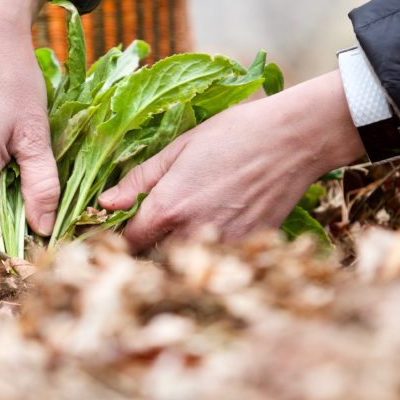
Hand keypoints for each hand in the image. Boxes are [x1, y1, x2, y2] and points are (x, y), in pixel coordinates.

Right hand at [0, 0, 59, 242]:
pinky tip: (16, 161)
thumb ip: (41, 186)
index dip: (6, 252)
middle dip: (9, 226)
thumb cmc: (14, 80)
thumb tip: (44, 230)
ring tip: (36, 185)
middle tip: (48, 222)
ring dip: (2, 200)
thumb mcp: (36, 134)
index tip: (36, 257)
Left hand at [99, 71, 364, 249]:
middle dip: (145, 251)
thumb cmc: (234, 134)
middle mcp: (192, 234)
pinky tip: (211, 229)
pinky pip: (217, 262)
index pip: (127, 243)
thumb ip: (139, 180)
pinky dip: (207, 253)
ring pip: (185, 265)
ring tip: (181, 229)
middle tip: (146, 232)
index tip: (115, 233)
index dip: (116, 239)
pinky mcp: (248, 249)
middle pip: (153, 260)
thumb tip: (105, 203)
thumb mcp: (179, 148)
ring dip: (175, 254)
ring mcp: (223, 246)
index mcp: (168, 208)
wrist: (294, 139)